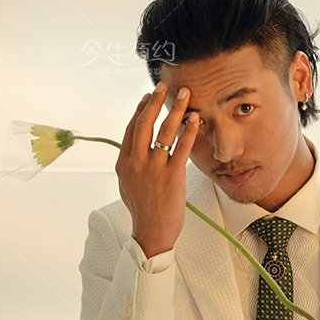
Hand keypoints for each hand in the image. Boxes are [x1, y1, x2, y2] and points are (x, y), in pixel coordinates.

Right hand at [116, 83, 200, 257]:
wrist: (152, 233)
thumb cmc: (143, 211)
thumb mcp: (127, 185)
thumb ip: (130, 165)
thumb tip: (134, 149)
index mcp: (124, 163)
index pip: (131, 128)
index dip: (141, 110)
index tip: (148, 97)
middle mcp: (137, 162)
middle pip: (145, 123)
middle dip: (155, 101)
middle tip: (164, 87)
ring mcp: (154, 168)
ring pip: (165, 131)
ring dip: (176, 110)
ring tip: (185, 95)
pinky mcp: (172, 176)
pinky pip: (182, 147)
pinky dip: (189, 131)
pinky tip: (195, 119)